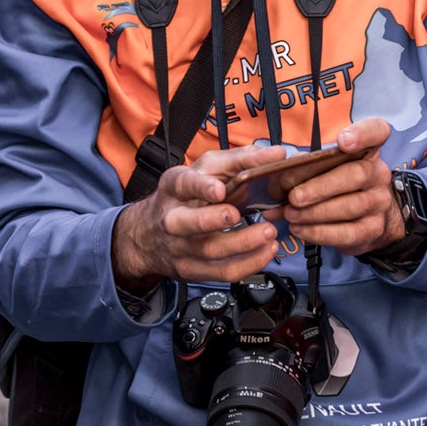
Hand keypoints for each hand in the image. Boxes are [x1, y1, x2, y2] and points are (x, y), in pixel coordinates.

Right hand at [111, 141, 286, 289]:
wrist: (150, 234)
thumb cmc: (187, 195)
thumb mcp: (206, 169)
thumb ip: (240, 159)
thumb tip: (276, 153)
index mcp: (175, 187)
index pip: (184, 184)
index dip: (201, 187)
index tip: (220, 189)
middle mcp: (173, 218)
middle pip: (190, 222)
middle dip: (215, 220)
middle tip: (238, 214)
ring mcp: (181, 247)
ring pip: (210, 250)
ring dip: (243, 243)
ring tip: (268, 232)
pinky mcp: (193, 269)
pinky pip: (222, 272)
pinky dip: (248, 264)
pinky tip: (265, 251)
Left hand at [279, 117, 400, 255]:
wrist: (369, 217)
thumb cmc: (340, 184)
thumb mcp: (329, 166)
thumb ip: (308, 164)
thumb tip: (280, 172)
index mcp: (367, 151)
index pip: (376, 132)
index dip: (362, 134)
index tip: (343, 141)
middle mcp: (378, 174)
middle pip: (356, 174)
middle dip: (320, 186)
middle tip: (293, 197)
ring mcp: (379, 203)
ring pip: (349, 206)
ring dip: (314, 212)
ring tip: (290, 214)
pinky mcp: (373, 229)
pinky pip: (346, 233)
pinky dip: (319, 232)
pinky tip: (300, 228)